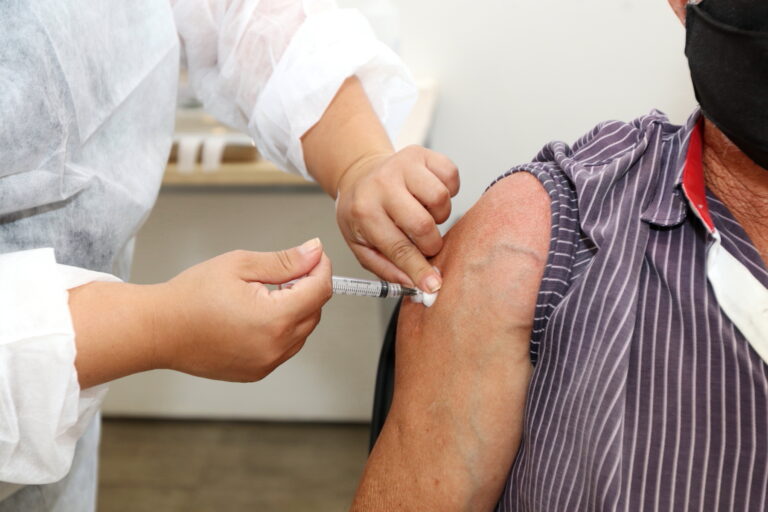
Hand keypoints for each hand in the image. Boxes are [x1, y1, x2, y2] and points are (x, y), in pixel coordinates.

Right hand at [154, 238, 331, 381]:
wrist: (158, 330)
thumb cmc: (190, 296)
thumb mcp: (240, 265)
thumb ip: (284, 261)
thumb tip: (314, 253)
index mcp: (274, 319)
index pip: (320, 290)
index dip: (321, 268)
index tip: (314, 256)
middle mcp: (275, 347)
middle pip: (315, 312)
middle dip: (308, 288)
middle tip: (285, 271)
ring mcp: (266, 364)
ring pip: (303, 331)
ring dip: (296, 309)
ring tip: (266, 292)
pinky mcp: (257, 372)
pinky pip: (285, 348)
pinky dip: (282, 329)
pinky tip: (258, 314)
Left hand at [335, 145, 458, 291]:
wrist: (360, 175)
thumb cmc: (362, 212)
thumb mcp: (361, 245)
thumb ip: (387, 270)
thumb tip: (416, 285)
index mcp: (364, 211)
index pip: (398, 248)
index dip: (419, 270)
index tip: (433, 285)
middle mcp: (382, 184)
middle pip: (424, 224)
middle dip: (431, 243)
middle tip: (425, 243)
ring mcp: (403, 164)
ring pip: (441, 198)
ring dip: (439, 215)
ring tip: (423, 214)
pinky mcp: (422, 153)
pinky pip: (451, 175)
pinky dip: (448, 190)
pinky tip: (429, 196)